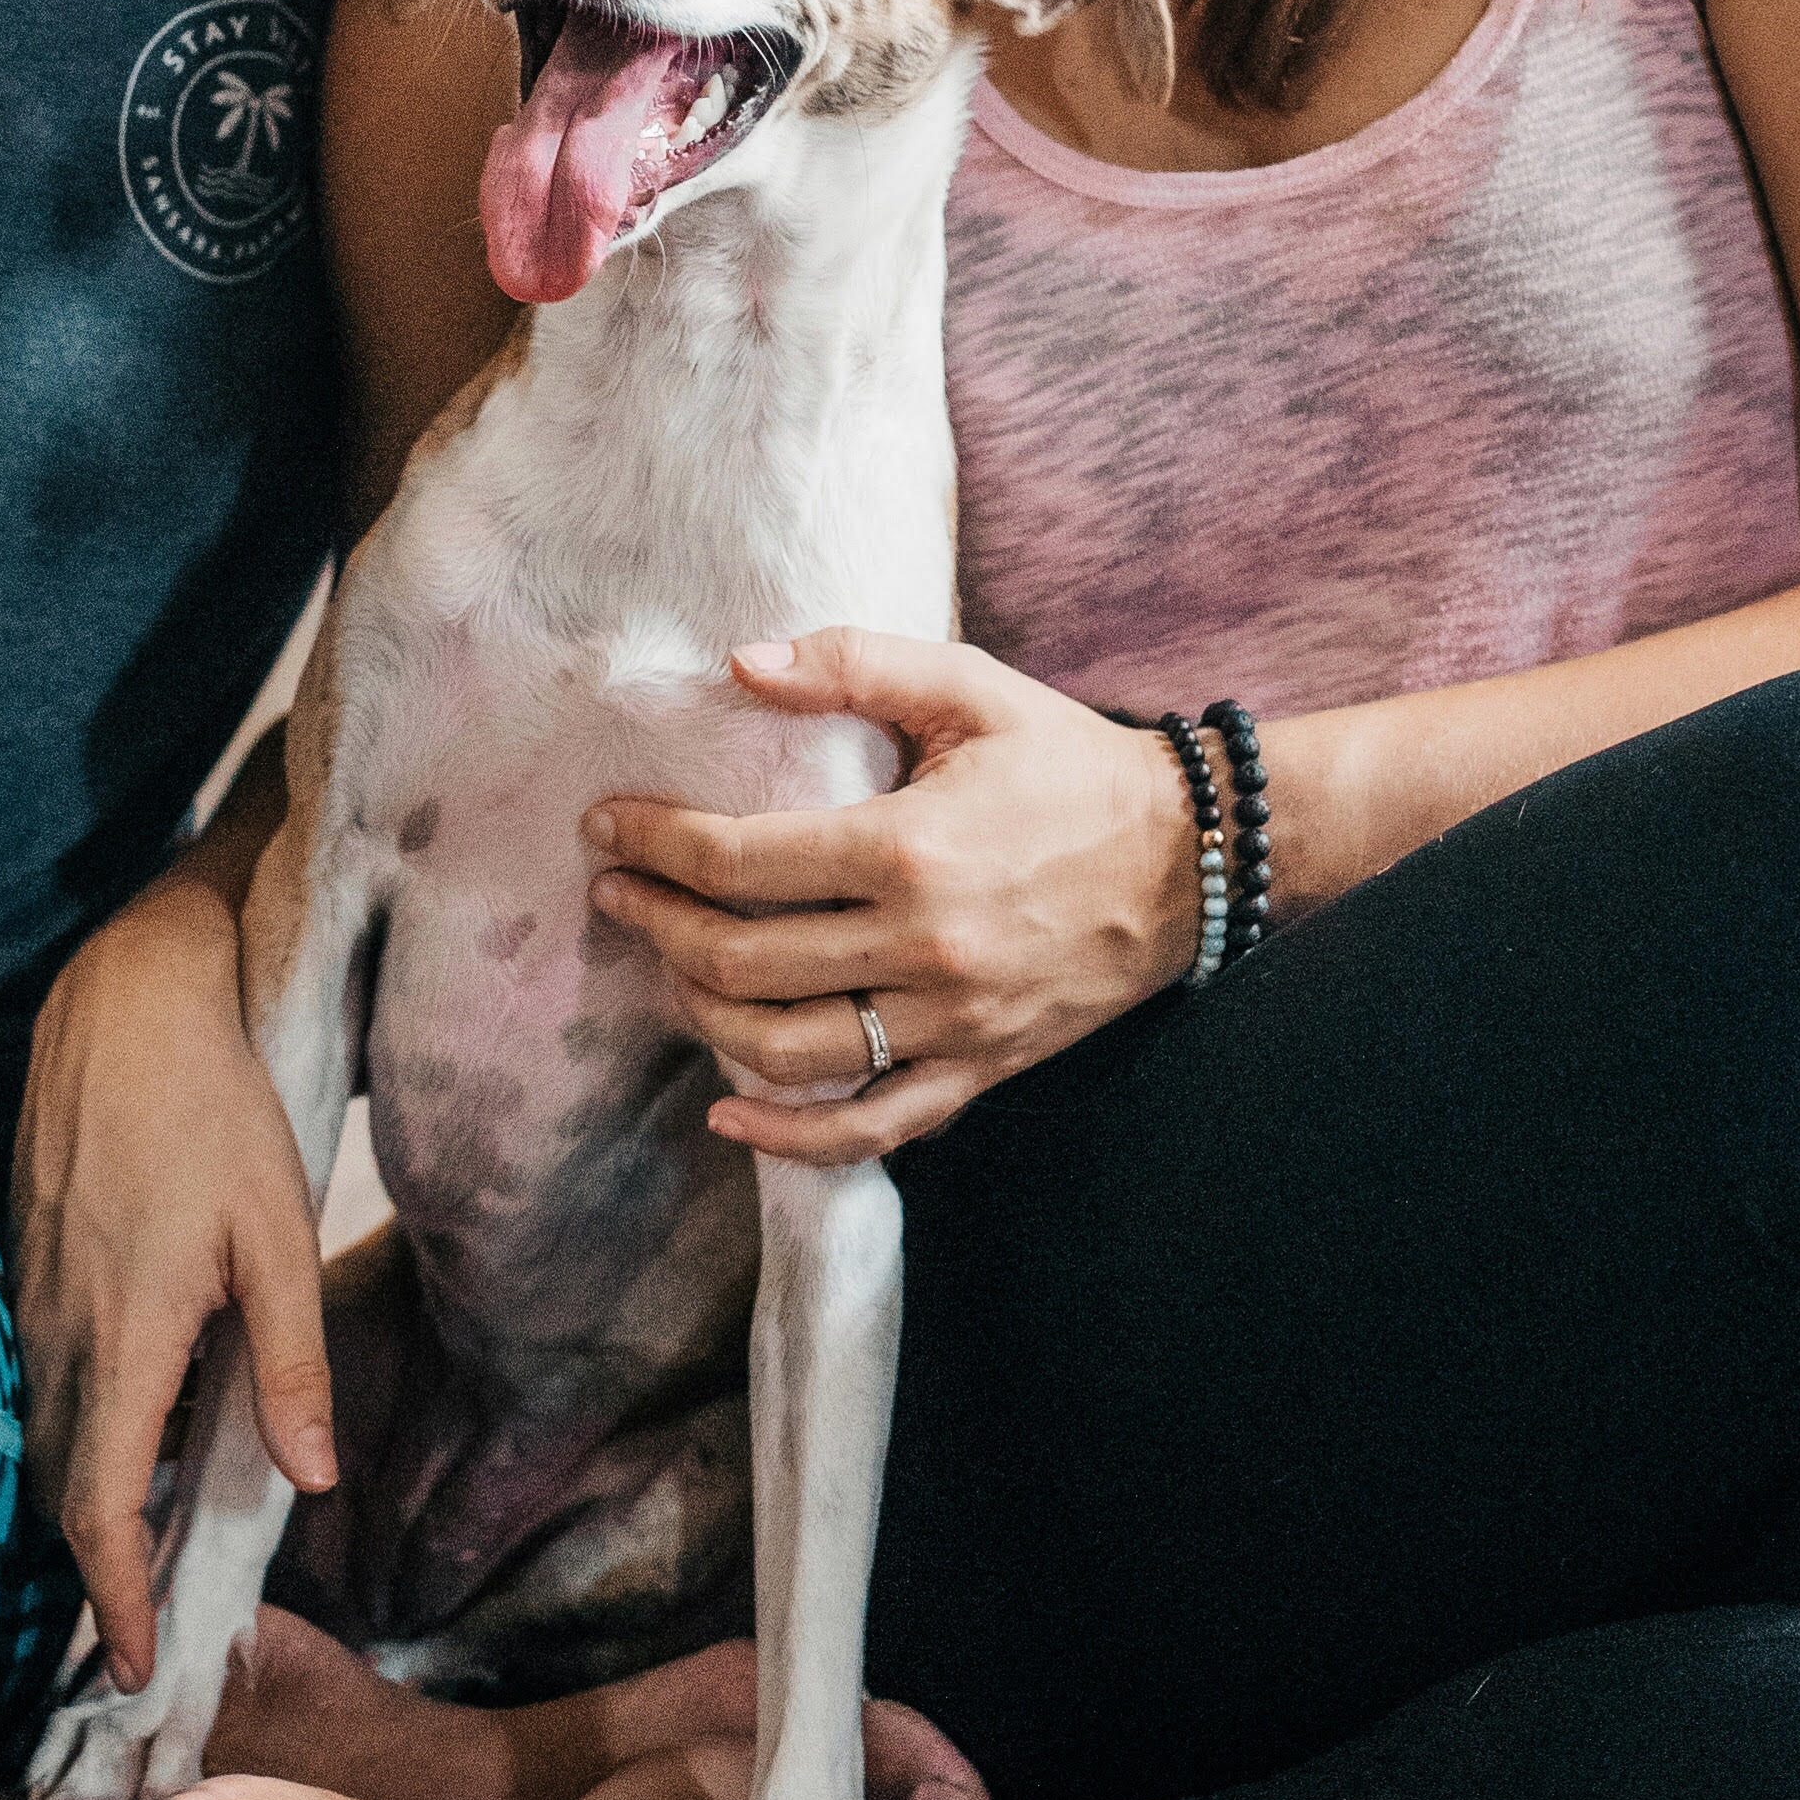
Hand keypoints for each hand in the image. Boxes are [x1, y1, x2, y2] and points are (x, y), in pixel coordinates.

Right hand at [12, 884, 334, 1694]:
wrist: (126, 999)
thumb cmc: (217, 1107)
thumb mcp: (278, 1230)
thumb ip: (290, 1362)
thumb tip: (310, 1482)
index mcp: (124, 1334)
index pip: (98, 1505)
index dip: (113, 1598)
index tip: (134, 1669)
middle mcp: (59, 1329)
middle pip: (60, 1487)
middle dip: (95, 1574)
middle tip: (139, 1641)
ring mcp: (30, 1294)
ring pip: (47, 1432)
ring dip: (83, 1503)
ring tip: (135, 1562)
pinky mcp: (25, 1261)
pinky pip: (43, 1376)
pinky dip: (76, 1432)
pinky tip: (125, 1436)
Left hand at [583, 627, 1199, 1164]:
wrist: (1193, 857)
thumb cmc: (1068, 762)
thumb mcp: (967, 687)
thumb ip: (852, 665)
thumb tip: (738, 663)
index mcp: (908, 846)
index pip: (739, 859)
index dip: (654, 844)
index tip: (606, 827)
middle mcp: (922, 945)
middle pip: (743, 960)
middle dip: (656, 925)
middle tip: (615, 892)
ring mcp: (950, 1021)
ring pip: (788, 1051)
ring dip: (704, 1015)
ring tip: (666, 967)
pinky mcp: (979, 1069)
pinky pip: (872, 1127)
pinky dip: (792, 1136)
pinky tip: (730, 1115)